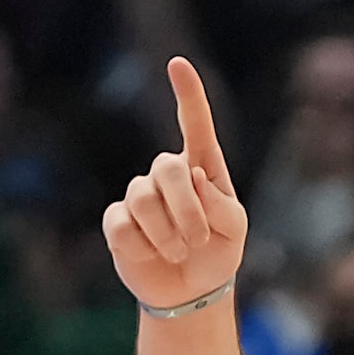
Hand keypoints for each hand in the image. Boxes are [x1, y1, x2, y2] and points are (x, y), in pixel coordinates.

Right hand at [101, 58, 246, 312]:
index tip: (179, 64)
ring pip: (143, 199)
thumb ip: (221, 203)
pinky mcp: (118, 220)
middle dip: (187, 209)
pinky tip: (152, 254)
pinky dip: (145, 246)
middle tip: (199, 239)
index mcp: (203, 170)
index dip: (189, 96)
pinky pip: (123, 225)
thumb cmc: (218, 253)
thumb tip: (193, 175)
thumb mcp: (235, 230)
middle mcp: (168, 176)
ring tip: (180, 251)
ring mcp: (139, 195)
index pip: (196, 127)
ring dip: (169, 233)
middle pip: (167, 168)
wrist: (192, 290)